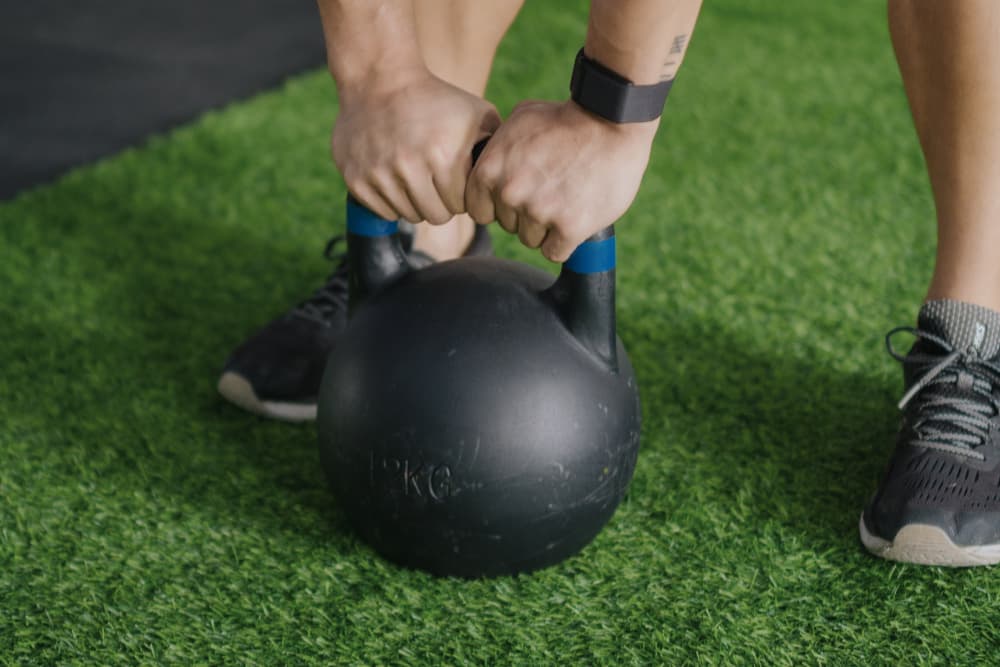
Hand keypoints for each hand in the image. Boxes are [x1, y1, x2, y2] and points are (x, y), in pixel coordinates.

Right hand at [332, 68, 500, 223]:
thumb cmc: (435, 99)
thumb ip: (496, 148)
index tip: (457, 179)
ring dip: (416, 201)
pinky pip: (383, 212)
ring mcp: (379, 175)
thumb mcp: (477, 114)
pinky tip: (395, 176)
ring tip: (416, 176)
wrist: (379, 79)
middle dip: (442, 202)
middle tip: (437, 181)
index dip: (462, 195)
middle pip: (436, 216)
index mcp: (443, 156)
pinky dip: (392, 200)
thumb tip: (505, 182)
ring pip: (409, 216)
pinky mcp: (356, 180)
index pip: (461, 206)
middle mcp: (409, 168)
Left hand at [465, 100, 657, 261]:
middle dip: (527, 214)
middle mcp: (510, 193)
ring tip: (567, 199)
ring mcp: (539, 212)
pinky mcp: (569, 228)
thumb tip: (489, 167)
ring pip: (532, 240)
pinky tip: (576, 218)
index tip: (521, 195)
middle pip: (509, 226)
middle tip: (553, 189)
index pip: (480, 212)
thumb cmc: (565, 119)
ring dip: (548, 228)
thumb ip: (498, 149)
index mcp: (490, 169)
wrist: (611, 122)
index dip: (500, 206)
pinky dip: (566, 241)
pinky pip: (555, 252)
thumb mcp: (519, 121)